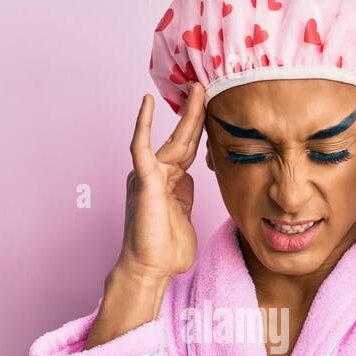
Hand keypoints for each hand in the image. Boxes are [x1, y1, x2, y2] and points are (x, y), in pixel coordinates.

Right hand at [82, 82, 206, 349]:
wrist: (151, 269)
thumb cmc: (165, 250)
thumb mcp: (184, 216)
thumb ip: (186, 196)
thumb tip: (190, 181)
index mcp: (170, 182)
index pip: (188, 148)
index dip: (199, 127)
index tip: (213, 106)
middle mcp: (158, 174)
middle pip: (182, 138)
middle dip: (195, 113)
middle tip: (206, 86)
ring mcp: (150, 176)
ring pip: (170, 139)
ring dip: (184, 114)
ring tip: (196, 90)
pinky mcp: (144, 181)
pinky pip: (141, 148)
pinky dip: (143, 125)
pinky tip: (146, 103)